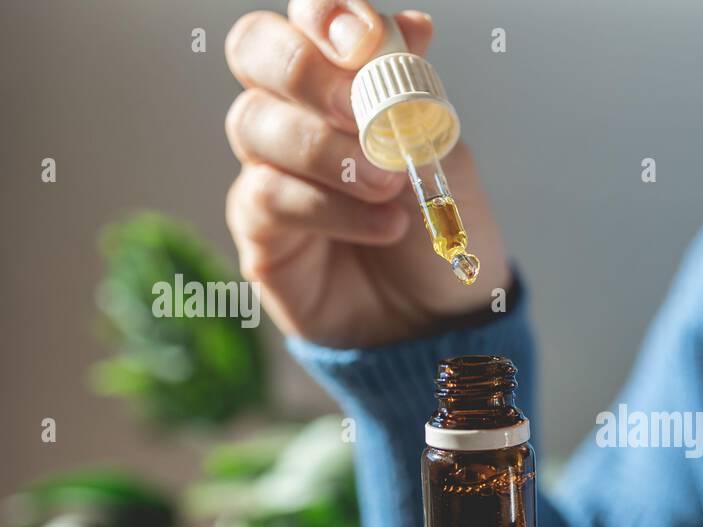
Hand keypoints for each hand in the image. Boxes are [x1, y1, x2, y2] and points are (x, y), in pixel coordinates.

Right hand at [224, 0, 508, 346]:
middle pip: (255, 50)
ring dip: (329, 153)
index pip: (310, 19)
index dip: (326, 16)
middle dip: (307, 72)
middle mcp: (296, 113)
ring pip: (256, 124)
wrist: (444, 318)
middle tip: (363, 111)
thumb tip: (412, 26)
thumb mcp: (444, 155)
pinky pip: (269, 197)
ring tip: (390, 186)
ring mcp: (270, 169)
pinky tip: (383, 225)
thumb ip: (416, 95)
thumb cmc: (443, 231)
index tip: (365, 43)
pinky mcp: (260, 230)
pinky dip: (331, 208)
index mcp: (344, 80)